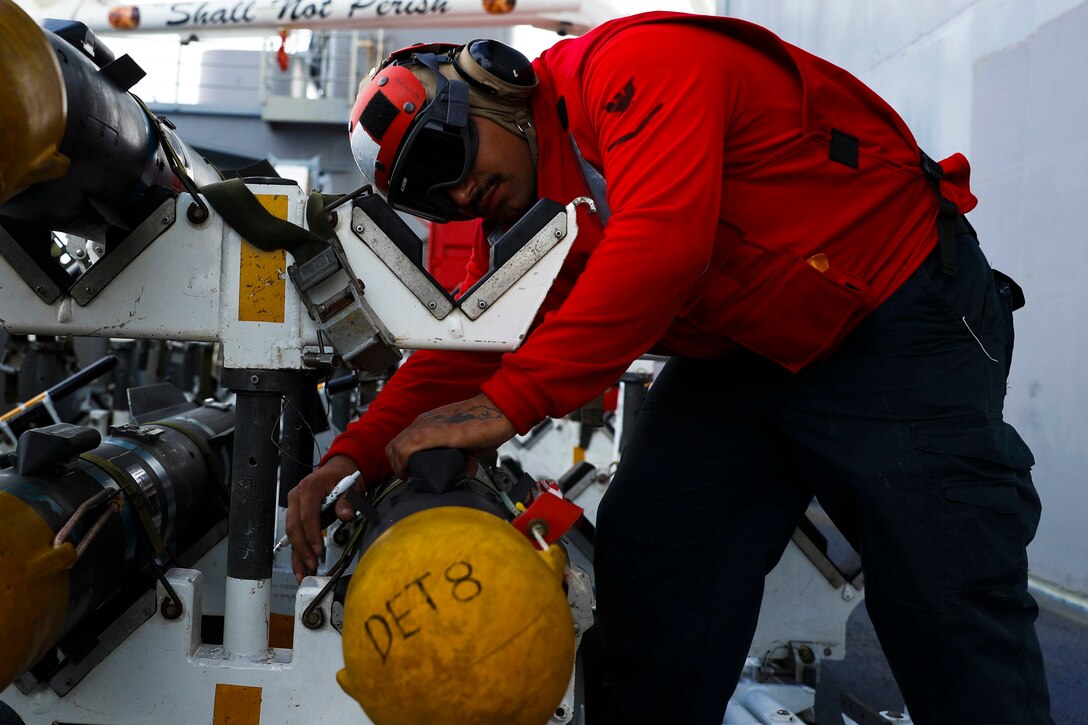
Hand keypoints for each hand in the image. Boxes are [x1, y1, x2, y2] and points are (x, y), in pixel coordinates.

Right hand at [285, 454, 360, 582]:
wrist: (338, 470)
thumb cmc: (344, 476)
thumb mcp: (352, 485)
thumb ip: (348, 500)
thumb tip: (345, 514)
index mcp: (309, 488)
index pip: (307, 514)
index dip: (312, 534)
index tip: (319, 550)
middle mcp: (296, 497)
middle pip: (294, 527)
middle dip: (302, 549)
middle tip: (312, 565)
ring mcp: (294, 507)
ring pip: (292, 535)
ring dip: (298, 556)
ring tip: (304, 574)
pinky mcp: (297, 517)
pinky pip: (295, 537)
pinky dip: (298, 553)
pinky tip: (301, 569)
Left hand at [386, 393, 514, 477]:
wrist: (499, 409)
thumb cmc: (487, 422)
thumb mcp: (469, 445)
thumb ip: (464, 457)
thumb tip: (465, 471)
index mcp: (430, 424)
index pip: (402, 442)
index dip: (401, 461)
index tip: (411, 473)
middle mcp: (424, 423)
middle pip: (393, 446)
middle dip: (397, 466)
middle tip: (409, 477)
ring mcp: (427, 426)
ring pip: (395, 447)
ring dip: (399, 466)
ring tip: (410, 477)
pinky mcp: (434, 433)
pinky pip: (406, 448)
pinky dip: (404, 463)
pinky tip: (412, 472)